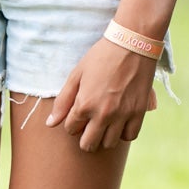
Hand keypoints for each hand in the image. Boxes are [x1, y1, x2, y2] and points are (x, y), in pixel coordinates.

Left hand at [45, 37, 159, 150]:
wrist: (132, 44)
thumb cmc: (101, 56)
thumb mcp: (77, 74)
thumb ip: (63, 101)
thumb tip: (50, 124)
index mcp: (84, 104)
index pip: (71, 129)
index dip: (72, 121)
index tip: (78, 112)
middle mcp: (103, 114)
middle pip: (88, 144)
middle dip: (85, 136)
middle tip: (89, 124)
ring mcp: (122, 115)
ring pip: (109, 144)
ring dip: (104, 136)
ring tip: (105, 121)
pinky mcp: (139, 113)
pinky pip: (130, 136)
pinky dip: (124, 132)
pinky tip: (120, 121)